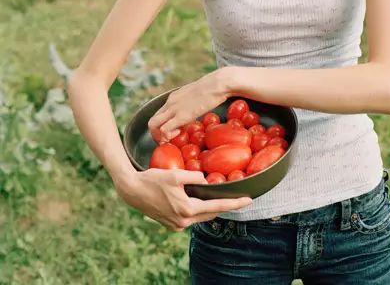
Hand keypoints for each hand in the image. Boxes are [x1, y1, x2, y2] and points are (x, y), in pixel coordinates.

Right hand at [115, 167, 252, 231]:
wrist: (131, 190)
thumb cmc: (153, 179)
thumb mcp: (175, 174)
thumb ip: (194, 176)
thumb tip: (207, 180)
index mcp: (187, 209)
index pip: (217, 206)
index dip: (234, 203)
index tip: (248, 200)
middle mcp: (184, 221)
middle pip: (210, 213)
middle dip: (223, 205)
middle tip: (236, 196)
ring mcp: (176, 224)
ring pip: (200, 215)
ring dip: (208, 206)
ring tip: (218, 196)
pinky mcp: (170, 224)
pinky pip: (189, 217)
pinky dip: (196, 208)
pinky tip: (198, 199)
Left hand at [147, 67, 235, 142]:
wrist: (218, 84)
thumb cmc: (213, 88)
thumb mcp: (197, 95)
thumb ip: (191, 103)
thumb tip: (195, 110)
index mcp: (174, 97)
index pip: (160, 114)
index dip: (163, 126)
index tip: (173, 132)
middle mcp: (170, 102)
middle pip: (153, 121)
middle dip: (157, 135)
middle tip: (169, 141)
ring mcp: (174, 108)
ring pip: (153, 125)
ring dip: (159, 137)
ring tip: (172, 140)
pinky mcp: (181, 116)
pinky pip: (164, 129)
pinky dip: (167, 137)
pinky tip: (178, 135)